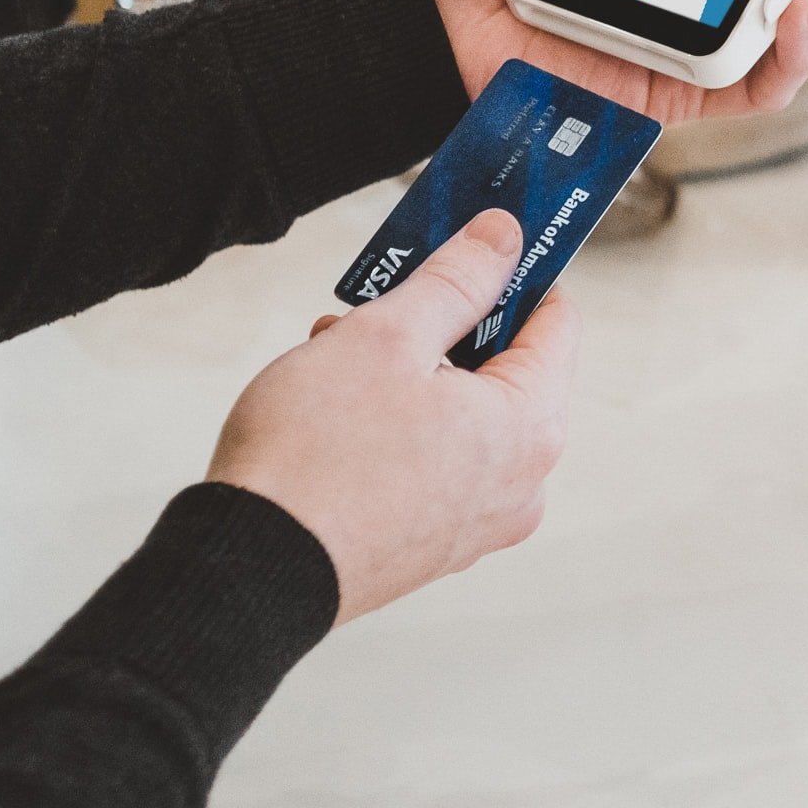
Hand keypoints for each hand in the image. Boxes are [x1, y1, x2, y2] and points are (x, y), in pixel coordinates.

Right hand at [209, 210, 577, 624]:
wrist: (250, 569)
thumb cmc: (317, 454)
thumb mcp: (389, 336)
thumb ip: (457, 279)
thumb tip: (505, 238)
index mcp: (531, 427)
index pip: (556, 322)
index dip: (514, 275)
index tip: (470, 248)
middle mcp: (522, 484)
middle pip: (506, 371)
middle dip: (443, 329)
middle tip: (378, 309)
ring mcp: (478, 524)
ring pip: (464, 417)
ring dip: (412, 376)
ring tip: (338, 355)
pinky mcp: (433, 549)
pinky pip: (437, 465)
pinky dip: (401, 428)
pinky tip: (338, 412)